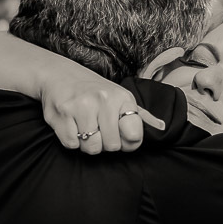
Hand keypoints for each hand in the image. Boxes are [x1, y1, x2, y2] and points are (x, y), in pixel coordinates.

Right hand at [41, 74, 164, 154]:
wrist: (59, 75)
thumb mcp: (120, 98)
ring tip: (85, 126)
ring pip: (91, 148)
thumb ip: (141, 116)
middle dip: (105, 143)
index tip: (120, 133)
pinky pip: (72, 144)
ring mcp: (81, 106)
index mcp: (122, 98)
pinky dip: (71, 140)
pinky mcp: (61, 114)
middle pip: (112, 146)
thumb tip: (163, 127)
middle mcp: (104, 99)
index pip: (134, 135)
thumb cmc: (94, 91)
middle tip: (98, 128)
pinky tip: (72, 125)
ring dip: (87, 143)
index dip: (128, 141)